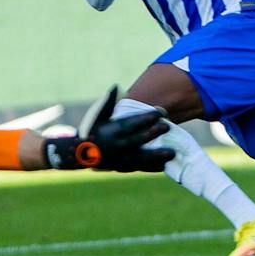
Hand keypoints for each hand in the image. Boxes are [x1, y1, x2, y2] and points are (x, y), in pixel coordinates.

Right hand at [42, 88, 172, 171]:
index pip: (131, 123)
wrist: (82, 154)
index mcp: (111, 131)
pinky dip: (152, 168)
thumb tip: (115, 86)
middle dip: (153, 133)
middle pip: (137, 140)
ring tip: (172, 153)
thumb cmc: (93, 131)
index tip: (160, 112)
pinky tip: (164, 166)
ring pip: (140, 158)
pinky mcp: (123, 168)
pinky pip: (139, 168)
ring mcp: (120, 159)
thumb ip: (108, 102)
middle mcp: (116, 146)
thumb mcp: (98, 116)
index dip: (146, 118)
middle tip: (168, 126)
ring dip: (157, 156)